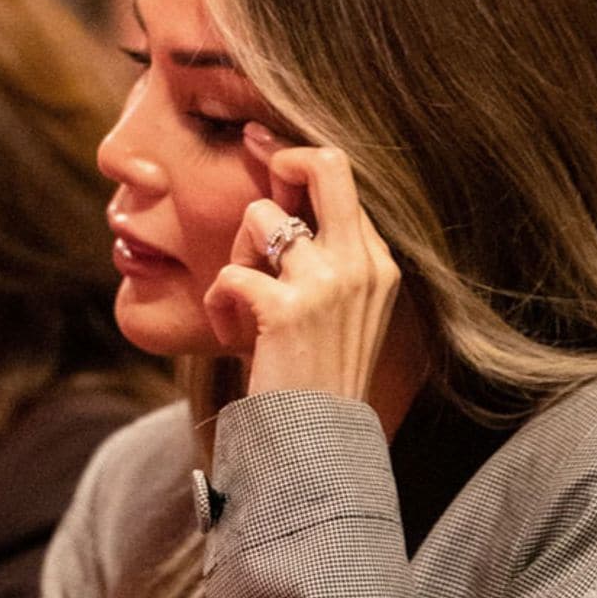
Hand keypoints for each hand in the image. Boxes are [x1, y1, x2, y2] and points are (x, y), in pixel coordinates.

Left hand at [203, 123, 399, 401]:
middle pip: (326, 164)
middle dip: (282, 156)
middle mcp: (361, 264)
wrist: (319, 447)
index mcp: (377, 263)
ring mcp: (328, 283)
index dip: (298, 162)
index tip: (267, 150)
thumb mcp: (340, 312)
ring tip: (242, 301)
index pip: (343, 181)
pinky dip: (219, 303)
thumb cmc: (318, 378)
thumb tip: (281, 207)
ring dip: (237, 255)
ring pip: (260, 217)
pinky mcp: (288, 309)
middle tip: (253, 155)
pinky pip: (230, 275)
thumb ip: (323, 259)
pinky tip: (234, 336)